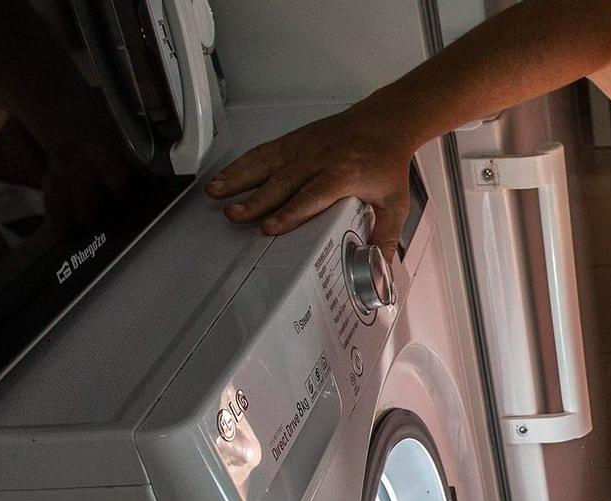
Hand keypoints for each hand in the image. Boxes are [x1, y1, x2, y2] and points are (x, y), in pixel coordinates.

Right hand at [205, 109, 414, 243]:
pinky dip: (242, 164)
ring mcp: (304, 147)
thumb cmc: (386, 162)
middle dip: (257, 200)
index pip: (313, 195)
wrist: (384, 122)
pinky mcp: (294, 140)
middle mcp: (320, 158)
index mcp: (345, 174)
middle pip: (283, 181)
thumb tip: (378, 268)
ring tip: (216, 193)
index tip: (270, 227)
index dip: (290, 212)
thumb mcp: (395, 202)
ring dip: (239, 178)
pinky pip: (265, 152)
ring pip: (267, 163)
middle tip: (236, 216)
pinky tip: (224, 176)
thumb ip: (385, 236)